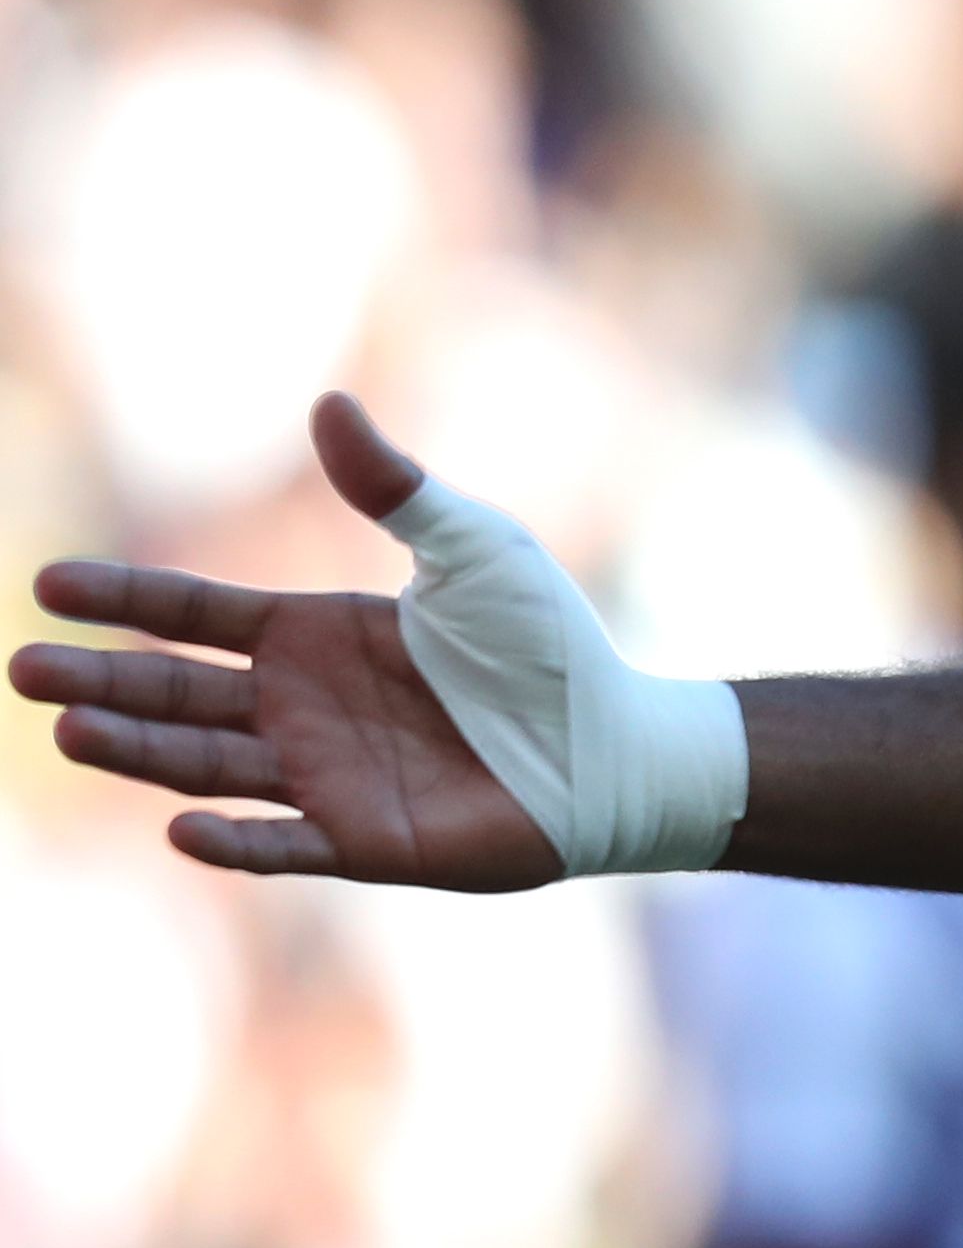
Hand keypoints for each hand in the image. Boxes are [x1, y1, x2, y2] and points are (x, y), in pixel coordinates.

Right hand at [12, 396, 551, 885]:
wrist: (618, 744)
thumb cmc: (550, 648)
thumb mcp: (474, 550)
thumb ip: (396, 488)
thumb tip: (328, 403)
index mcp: (314, 635)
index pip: (195, 615)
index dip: (123, 601)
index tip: (47, 586)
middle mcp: (300, 707)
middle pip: (176, 693)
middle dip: (99, 681)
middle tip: (21, 670)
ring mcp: (325, 776)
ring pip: (207, 765)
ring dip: (138, 752)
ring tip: (69, 731)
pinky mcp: (366, 841)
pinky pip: (285, 845)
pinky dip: (234, 841)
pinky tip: (180, 826)